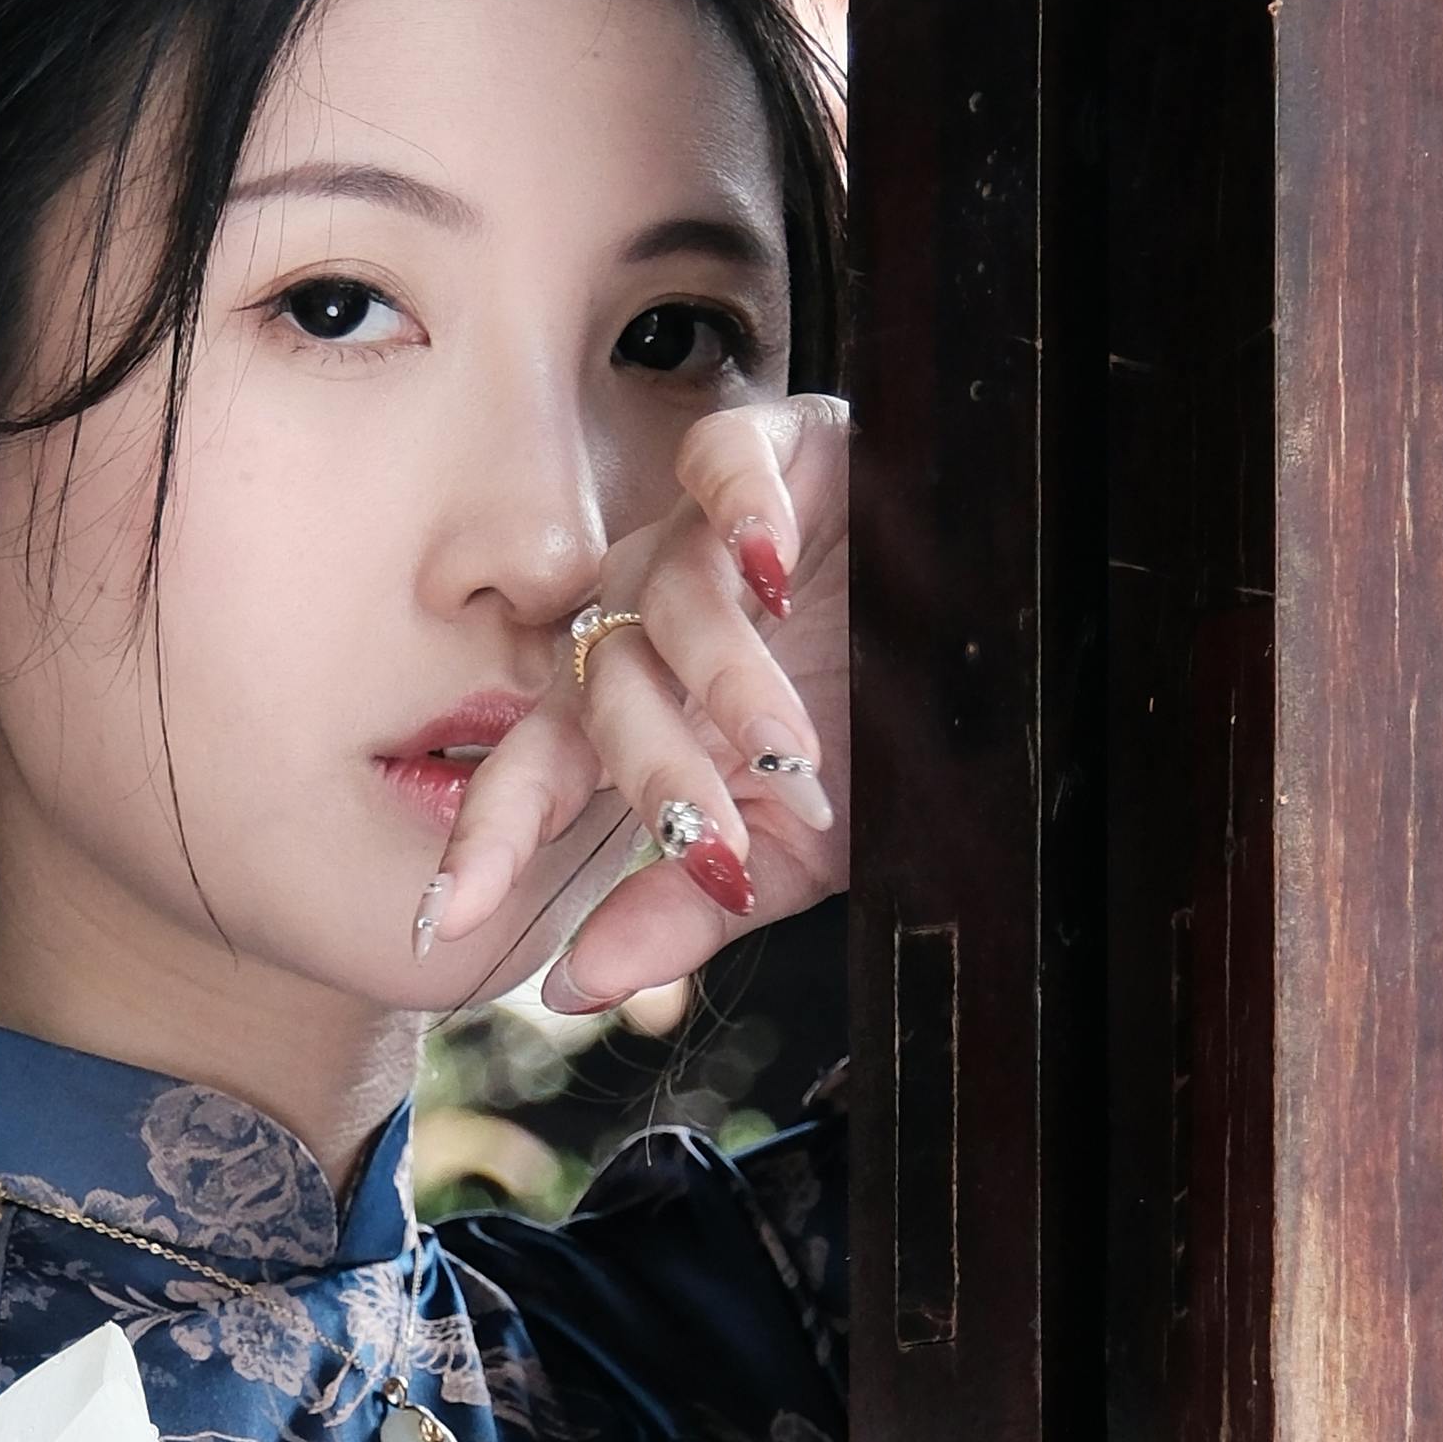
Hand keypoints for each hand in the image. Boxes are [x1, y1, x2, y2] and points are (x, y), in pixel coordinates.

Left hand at [417, 396, 848, 1016]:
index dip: (493, 839)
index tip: (453, 921)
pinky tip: (771, 560)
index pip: (532, 770)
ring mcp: (694, 535)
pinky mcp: (767, 449)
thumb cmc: (877, 731)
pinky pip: (724, 465)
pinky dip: (744, 509)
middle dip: (660, 778)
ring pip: (672, 600)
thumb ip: (677, 910)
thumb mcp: (787, 847)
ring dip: (728, 682)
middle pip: (605, 694)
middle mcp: (640, 620)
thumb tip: (572, 992)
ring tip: (788, 743)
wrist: (989, 622)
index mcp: (626, 711)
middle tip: (717, 847)